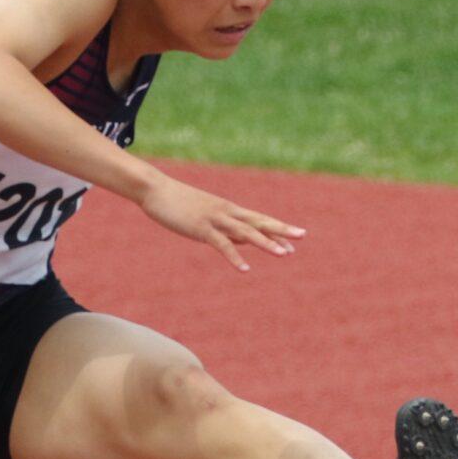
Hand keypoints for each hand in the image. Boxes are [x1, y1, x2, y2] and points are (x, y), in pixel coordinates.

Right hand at [138, 175, 304, 270]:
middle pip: (259, 221)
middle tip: (302, 236)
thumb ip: (225, 229)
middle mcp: (226, 212)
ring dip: (266, 243)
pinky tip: (246, 269)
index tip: (297, 237)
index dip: (277, 228)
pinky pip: (222, 244)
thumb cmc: (177, 203)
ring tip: (284, 254)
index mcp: (228, 209)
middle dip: (281, 230)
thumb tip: (242, 241)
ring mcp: (215, 219)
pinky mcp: (201, 228)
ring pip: (246, 232)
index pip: (258, 219)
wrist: (155, 189)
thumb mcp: (205, 217)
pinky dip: (235, 257)